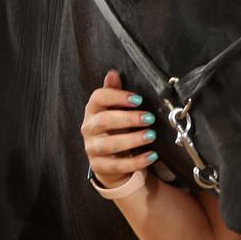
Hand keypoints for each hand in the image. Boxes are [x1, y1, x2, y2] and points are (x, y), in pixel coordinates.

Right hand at [81, 69, 158, 188]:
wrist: (108, 158)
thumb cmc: (114, 127)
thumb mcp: (114, 109)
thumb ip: (114, 92)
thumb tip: (113, 72)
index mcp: (93, 110)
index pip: (98, 98)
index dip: (117, 96)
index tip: (138, 99)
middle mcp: (89, 128)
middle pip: (103, 121)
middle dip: (128, 119)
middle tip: (149, 118)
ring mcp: (92, 148)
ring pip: (109, 144)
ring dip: (132, 140)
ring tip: (151, 136)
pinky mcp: (99, 166)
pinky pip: (117, 166)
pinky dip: (135, 162)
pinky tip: (151, 156)